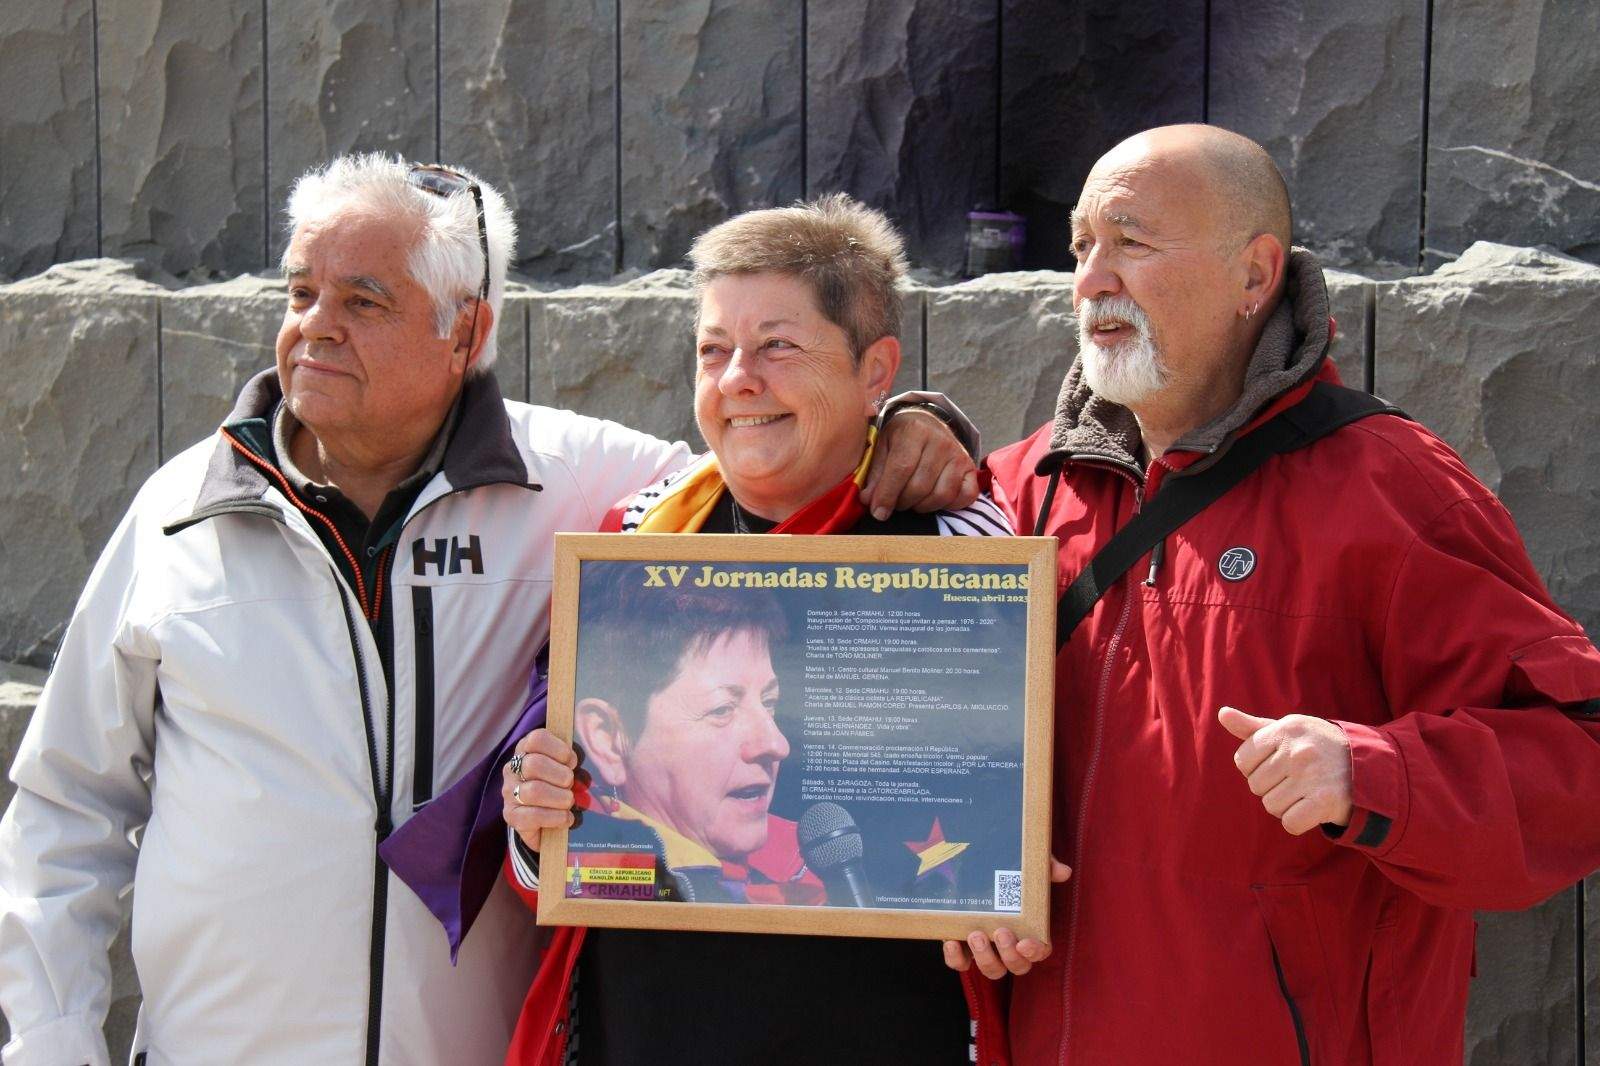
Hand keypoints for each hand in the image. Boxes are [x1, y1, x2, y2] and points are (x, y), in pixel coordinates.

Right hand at [502, 728, 580, 851]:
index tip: (572, 762)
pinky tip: (566, 818)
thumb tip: (604, 754)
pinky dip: (556, 818)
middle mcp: (512, 769)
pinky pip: (533, 815)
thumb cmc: (557, 786)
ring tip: (569, 802)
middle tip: (570, 784)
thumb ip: (573, 758)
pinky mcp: (511, 816)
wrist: (542, 821)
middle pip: (535, 764)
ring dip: (560, 798)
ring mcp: (509, 793)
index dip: (560, 750)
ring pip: (534, 791)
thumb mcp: (564, 767)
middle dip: (561, 776)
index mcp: (526, 749)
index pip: (537, 739)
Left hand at [863, 408, 978, 520]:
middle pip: (920, 486)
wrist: (928, 423)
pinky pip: (966, 497)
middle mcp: (940, 441)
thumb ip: (875, 475)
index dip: (888, 494)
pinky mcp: (970, 468)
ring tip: (912, 501)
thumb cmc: (901, 438)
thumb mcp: (882, 447)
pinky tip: (934, 500)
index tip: (878, 512)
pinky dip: (950, 506)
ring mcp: (959, 455)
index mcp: (914, 431)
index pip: (901, 468)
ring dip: (922, 507)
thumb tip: (869, 501)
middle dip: (902, 502)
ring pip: (941, 495)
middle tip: (895, 503)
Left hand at [942, 858, 1070, 978]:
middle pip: (1017, 966)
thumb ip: (1045, 868)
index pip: (1040, 950)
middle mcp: (1009, 945)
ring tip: (976, 934)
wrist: (969, 866)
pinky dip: (956, 958)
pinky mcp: (961, 946)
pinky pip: (960, 964)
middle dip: (1010, 955)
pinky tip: (951, 942)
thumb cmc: (1005, 870)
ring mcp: (985, 948)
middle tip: (1001, 932)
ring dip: (985, 958)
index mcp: (1029, 930)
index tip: (1025, 943)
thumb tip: (1062, 871)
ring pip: (992, 970)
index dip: (1035, 952)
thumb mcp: (1024, 865)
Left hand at [1218, 706, 1352, 835]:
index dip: (1256, 768)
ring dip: (1286, 805)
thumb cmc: (1321, 747)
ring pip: (1271, 805)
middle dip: (1272, 787)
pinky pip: (1289, 823)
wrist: (1373, 769)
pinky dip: (1298, 821)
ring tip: (1307, 792)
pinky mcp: (1324, 801)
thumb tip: (1222, 714)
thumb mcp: (1291, 730)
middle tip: (1298, 780)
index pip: (1242, 760)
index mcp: (1286, 729)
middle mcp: (1298, 750)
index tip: (1278, 765)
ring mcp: (1311, 776)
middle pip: (1255, 785)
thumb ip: (1254, 727)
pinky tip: (1312, 809)